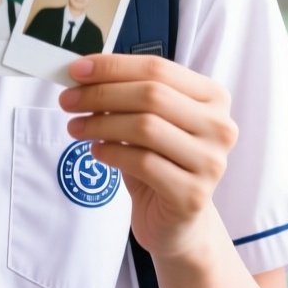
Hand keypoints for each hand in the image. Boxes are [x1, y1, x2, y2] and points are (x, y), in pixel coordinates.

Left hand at [58, 55, 239, 260]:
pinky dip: (111, 153)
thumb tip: (83, 73)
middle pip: (151, 95)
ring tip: (75, 127)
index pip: (158, 68)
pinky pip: (143, 163)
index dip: (114, 67)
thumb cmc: (161, 162)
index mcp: (213, 97)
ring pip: (146, 127)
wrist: (176, 220)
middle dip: (101, 94)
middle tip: (68, 100)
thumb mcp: (149, 120)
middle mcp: (220, 126)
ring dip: (100, 124)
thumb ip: (128, 94)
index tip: (77, 70)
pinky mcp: (193, 194)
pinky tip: (96, 151)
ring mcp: (210, 162)